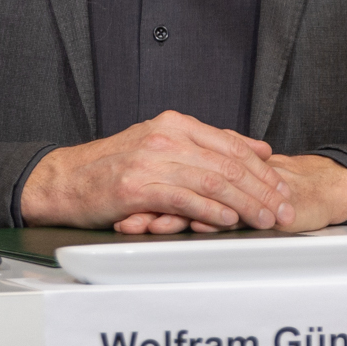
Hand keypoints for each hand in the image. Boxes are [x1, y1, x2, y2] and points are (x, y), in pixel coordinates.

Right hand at [22, 112, 295, 234]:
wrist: (63, 181)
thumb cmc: (111, 168)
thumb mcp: (160, 144)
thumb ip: (207, 144)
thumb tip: (257, 148)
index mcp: (172, 124)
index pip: (231, 145)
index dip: (262, 169)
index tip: (282, 188)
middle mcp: (164, 137)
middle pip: (228, 164)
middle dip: (262, 190)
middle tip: (284, 209)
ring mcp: (150, 161)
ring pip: (214, 182)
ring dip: (246, 204)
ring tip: (265, 219)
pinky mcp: (137, 187)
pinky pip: (186, 200)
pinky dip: (212, 212)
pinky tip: (229, 221)